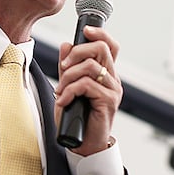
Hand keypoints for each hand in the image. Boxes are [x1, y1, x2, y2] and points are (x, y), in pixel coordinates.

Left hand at [55, 26, 122, 155]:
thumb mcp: (68, 86)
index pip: (110, 45)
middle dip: (78, 52)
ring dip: (69, 76)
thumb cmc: (76, 117)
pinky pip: (86, 85)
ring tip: (61, 90)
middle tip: (64, 66)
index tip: (84, 30)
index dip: (99, 33)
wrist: (82, 144)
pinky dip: (70, 90)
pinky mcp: (108, 101)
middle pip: (102, 49)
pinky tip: (64, 100)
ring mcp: (113, 90)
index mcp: (106, 74)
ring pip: (92, 66)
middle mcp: (113, 79)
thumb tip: (66, 45)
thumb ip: (68, 67)